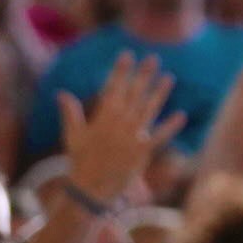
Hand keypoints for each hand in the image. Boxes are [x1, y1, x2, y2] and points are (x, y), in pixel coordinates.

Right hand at [57, 51, 185, 206]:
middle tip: (153, 58)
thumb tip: (61, 93)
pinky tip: (181, 115)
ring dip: (160, 93)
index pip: (112, 87)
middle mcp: (118, 123)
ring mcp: (131, 136)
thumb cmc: (80, 160)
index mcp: (102, 117)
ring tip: (169, 77)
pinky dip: (170, 126)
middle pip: (134, 93)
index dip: (121, 70)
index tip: (127, 54)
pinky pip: (160, 136)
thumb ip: (70, 112)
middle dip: (143, 74)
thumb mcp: (73, 135)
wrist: (90, 187)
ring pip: (149, 109)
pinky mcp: (142, 151)